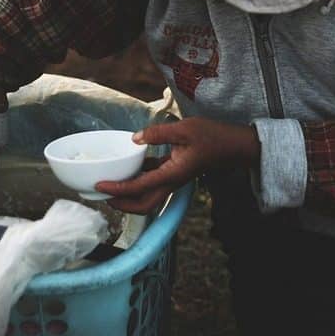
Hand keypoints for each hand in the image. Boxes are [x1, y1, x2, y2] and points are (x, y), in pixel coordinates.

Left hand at [96, 118, 259, 213]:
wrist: (234, 145)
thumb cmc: (213, 137)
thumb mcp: (185, 129)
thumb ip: (158, 134)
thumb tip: (135, 139)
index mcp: (172, 175)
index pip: (139, 188)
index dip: (117, 189)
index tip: (100, 186)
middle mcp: (172, 182)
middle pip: (143, 206)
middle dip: (122, 205)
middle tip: (103, 195)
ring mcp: (174, 180)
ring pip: (148, 198)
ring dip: (129, 196)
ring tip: (112, 185)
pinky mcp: (175, 173)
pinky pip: (154, 183)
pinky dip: (140, 181)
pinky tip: (131, 167)